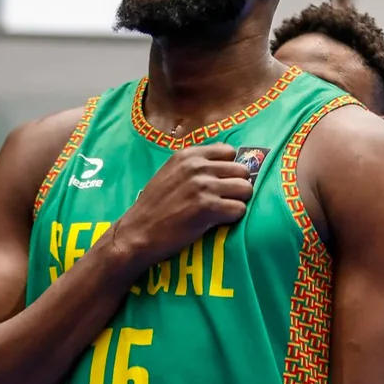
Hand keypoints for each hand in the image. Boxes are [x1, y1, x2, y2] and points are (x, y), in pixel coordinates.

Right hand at [110, 143, 257, 270]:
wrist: (138, 232)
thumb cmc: (155, 206)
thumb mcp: (171, 173)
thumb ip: (196, 165)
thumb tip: (228, 161)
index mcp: (188, 155)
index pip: (229, 152)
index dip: (229, 169)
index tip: (220, 183)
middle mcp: (197, 166)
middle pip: (242, 170)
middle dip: (237, 187)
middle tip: (223, 201)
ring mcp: (203, 185)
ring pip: (245, 189)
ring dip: (238, 202)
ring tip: (221, 211)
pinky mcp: (208, 207)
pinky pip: (240, 209)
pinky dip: (233, 218)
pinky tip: (217, 222)